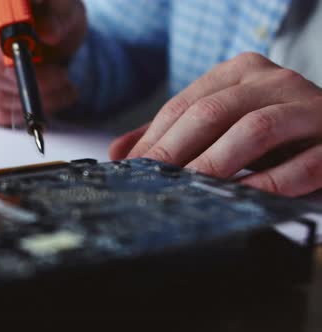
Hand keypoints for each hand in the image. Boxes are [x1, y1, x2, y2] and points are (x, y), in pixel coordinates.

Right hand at [0, 0, 85, 124]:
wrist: (45, 36)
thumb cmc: (51, 17)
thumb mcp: (64, 10)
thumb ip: (58, 16)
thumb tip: (48, 32)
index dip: (4, 52)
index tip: (36, 63)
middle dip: (27, 81)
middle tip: (61, 81)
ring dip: (31, 99)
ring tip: (61, 90)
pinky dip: (21, 110)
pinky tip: (44, 100)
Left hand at [110, 52, 321, 196]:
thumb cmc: (272, 130)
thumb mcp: (223, 122)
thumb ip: (175, 133)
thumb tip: (119, 152)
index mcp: (241, 71)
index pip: (185, 103)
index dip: (154, 137)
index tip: (130, 167)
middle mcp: (275, 81)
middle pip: (213, 112)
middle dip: (174, 150)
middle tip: (149, 181)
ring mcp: (309, 108)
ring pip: (254, 130)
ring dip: (216, 164)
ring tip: (188, 190)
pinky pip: (301, 164)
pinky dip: (266, 184)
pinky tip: (239, 199)